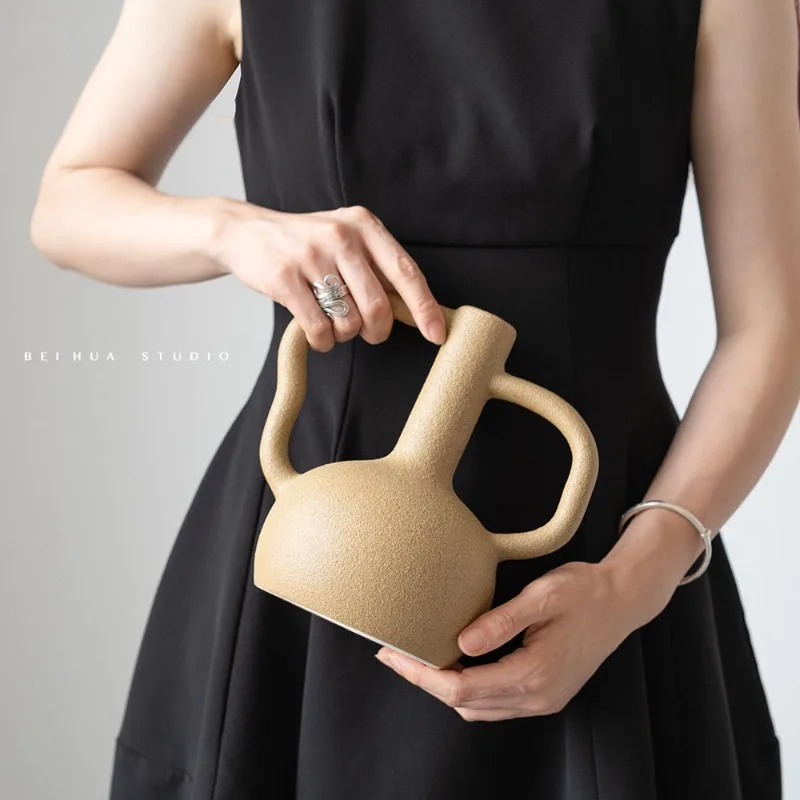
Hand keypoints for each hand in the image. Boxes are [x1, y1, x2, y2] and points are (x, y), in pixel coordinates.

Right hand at [210, 200, 446, 351]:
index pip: (406, 272)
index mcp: (364, 225)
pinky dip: (322, 341)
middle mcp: (341, 236)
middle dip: (376, 331)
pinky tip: (316, 332)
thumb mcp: (346, 240)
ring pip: (348, 321)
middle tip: (368, 333)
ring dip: (343, 335)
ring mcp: (311, 256)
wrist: (246, 232)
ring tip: (331, 320)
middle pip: (378, 306)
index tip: (438, 335)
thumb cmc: (307, 245)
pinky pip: (319, 329)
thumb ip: (378, 268)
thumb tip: (419, 311)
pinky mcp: (285, 278)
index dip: (425, 308)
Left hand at [375, 561, 643, 721]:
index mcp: (534, 675)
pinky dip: (469, 688)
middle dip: (425, 680)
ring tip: (418, 657)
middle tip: (394, 654)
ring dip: (446, 687)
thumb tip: (459, 643)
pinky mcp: (545, 692)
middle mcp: (538, 697)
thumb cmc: (584, 591)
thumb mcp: (541, 597)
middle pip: (465, 703)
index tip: (392, 654)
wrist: (623, 599)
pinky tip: (456, 662)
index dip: (422, 674)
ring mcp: (543, 699)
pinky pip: (495, 702)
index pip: (461, 688)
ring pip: (479, 708)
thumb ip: (500, 623)